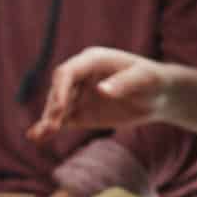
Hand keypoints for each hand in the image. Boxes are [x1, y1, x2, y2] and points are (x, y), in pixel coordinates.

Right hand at [29, 47, 170, 144]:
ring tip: (41, 135)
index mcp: (93, 60)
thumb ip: (124, 83)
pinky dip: (49, 127)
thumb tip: (101, 90)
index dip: (61, 88)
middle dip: (54, 107)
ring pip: (56, 106)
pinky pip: (61, 119)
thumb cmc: (153, 81)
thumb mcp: (144, 79)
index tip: (59, 107)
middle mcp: (81, 75)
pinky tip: (36, 137)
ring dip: (48, 119)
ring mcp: (79, 93)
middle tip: (53, 126)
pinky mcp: (80, 112)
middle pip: (58, 89)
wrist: (159, 96)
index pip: (68, 72)